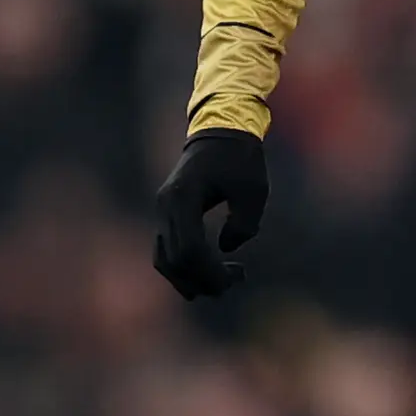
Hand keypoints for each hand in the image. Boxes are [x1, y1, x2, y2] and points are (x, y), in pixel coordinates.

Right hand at [151, 128, 270, 298]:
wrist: (221, 132)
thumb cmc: (241, 159)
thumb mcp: (254, 189)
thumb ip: (243, 223)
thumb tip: (225, 249)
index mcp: (184, 197)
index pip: (189, 249)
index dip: (210, 271)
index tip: (238, 274)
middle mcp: (165, 206)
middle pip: (174, 260)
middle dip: (204, 279)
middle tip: (235, 280)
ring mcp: (162, 211)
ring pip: (165, 260)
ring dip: (191, 279)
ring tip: (222, 283)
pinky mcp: (166, 215)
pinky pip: (166, 251)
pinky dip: (183, 268)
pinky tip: (207, 274)